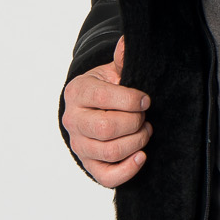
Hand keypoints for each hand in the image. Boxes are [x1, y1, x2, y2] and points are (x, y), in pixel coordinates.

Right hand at [62, 36, 151, 187]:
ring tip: (145, 131)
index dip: (131, 100)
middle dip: (134, 122)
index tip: (146, 100)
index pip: (103, 97)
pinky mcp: (89, 165)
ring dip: (136, 142)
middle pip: (106, 128)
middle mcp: (73, 120)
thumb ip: (121, 60)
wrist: (91, 109)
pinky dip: (128, 169)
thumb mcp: (112, 71)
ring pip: (109, 152)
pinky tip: (141, 155)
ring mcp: (79, 145)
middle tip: (144, 116)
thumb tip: (127, 42)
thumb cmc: (106, 89)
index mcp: (77, 92)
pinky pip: (106, 177)